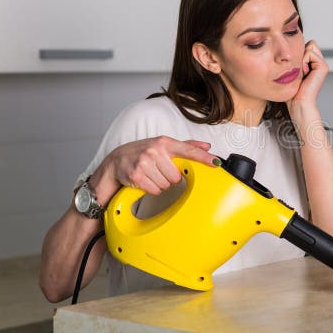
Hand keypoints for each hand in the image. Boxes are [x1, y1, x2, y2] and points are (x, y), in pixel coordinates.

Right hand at [97, 136, 218, 195]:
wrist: (116, 160)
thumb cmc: (143, 152)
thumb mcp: (163, 145)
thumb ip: (186, 146)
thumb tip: (207, 145)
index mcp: (164, 142)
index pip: (188, 150)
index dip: (204, 157)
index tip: (216, 162)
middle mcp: (155, 150)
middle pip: (177, 176)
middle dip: (169, 178)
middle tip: (159, 171)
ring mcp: (145, 162)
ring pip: (166, 185)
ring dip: (160, 184)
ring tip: (151, 175)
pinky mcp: (136, 175)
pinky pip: (155, 190)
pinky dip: (151, 189)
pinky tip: (145, 181)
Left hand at [287, 39, 327, 116]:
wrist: (298, 102)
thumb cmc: (292, 90)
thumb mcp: (291, 70)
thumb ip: (294, 57)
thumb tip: (288, 44)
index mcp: (313, 63)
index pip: (305, 44)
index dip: (298, 53)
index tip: (296, 69)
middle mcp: (319, 62)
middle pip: (309, 43)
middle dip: (301, 53)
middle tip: (299, 70)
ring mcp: (322, 64)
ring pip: (310, 45)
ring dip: (301, 58)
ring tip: (301, 72)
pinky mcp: (323, 66)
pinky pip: (310, 52)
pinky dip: (303, 61)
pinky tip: (304, 73)